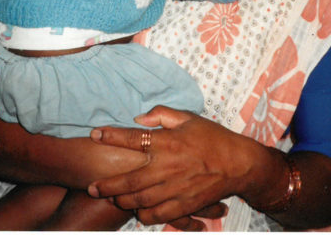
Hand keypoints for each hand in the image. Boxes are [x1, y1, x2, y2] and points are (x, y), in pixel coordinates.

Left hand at [88, 106, 251, 225]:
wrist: (238, 164)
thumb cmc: (212, 137)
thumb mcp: (189, 117)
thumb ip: (162, 114)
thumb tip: (139, 118)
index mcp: (169, 142)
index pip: (133, 138)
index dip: (111, 136)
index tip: (94, 134)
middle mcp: (168, 167)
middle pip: (130, 180)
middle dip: (108, 184)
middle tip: (92, 187)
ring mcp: (175, 189)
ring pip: (140, 201)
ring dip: (122, 201)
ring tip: (111, 198)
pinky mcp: (183, 205)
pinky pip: (157, 215)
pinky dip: (144, 216)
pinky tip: (137, 212)